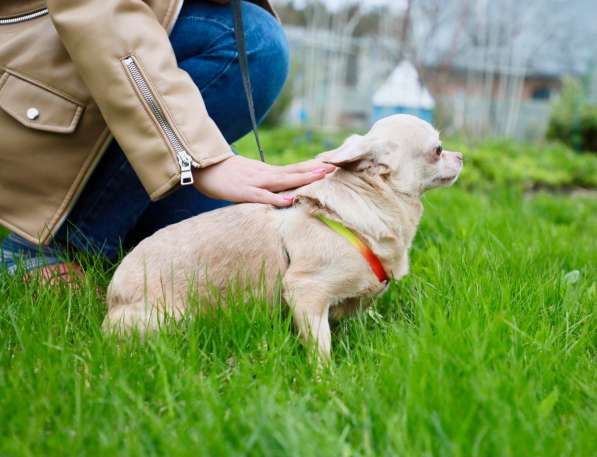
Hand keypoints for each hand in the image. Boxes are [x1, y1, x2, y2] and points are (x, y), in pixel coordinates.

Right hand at [192, 155, 334, 205]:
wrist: (203, 168)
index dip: (313, 166)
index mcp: (268, 172)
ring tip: (322, 175)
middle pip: (295, 171)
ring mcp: (256, 182)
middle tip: (336, 166)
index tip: (332, 164)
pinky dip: (277, 198)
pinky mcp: (245, 192)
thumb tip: (282, 190)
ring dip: (303, 178)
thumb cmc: (227, 175)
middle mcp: (265, 174)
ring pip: (284, 180)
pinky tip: (290, 199)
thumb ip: (267, 182)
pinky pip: (263, 196)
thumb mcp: (250, 176)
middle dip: (315, 169)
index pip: (294, 168)